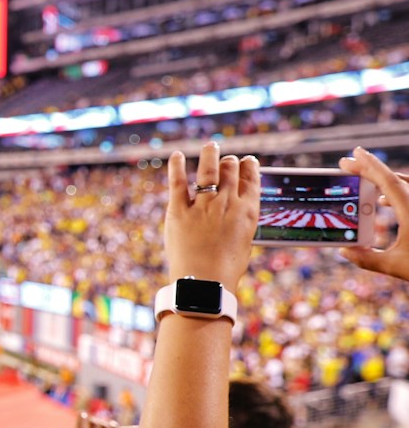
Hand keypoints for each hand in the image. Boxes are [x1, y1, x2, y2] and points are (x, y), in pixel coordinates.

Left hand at [163, 142, 259, 288]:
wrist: (204, 282)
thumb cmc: (226, 267)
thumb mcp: (243, 240)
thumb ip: (240, 220)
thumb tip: (238, 209)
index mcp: (247, 211)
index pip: (251, 179)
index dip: (249, 166)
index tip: (247, 161)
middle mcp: (226, 203)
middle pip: (230, 170)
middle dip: (229, 161)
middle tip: (225, 158)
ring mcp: (202, 205)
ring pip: (208, 170)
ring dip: (210, 154)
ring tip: (211, 145)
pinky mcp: (178, 211)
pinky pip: (178, 182)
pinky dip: (177, 166)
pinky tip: (177, 155)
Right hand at [339, 147, 408, 280]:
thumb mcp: (396, 266)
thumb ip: (367, 259)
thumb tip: (345, 252)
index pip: (387, 181)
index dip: (369, 165)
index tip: (353, 155)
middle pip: (393, 179)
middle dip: (369, 170)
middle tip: (348, 164)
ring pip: (403, 185)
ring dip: (382, 181)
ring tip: (365, 184)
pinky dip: (395, 192)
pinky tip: (384, 202)